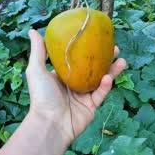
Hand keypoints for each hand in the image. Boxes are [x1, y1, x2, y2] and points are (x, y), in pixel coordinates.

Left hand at [25, 29, 126, 144]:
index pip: (77, 60)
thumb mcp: (36, 70)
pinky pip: (101, 93)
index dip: (88, 50)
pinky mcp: (91, 106)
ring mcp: (84, 96)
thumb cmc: (42, 96)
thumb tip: (33, 30)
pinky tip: (109, 77)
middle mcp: (74, 84)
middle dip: (105, 58)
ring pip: (101, 80)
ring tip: (122, 60)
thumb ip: (38, 51)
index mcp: (62, 75)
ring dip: (112, 70)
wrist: (50, 124)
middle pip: (93, 69)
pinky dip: (106, 85)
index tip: (97, 38)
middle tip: (115, 48)